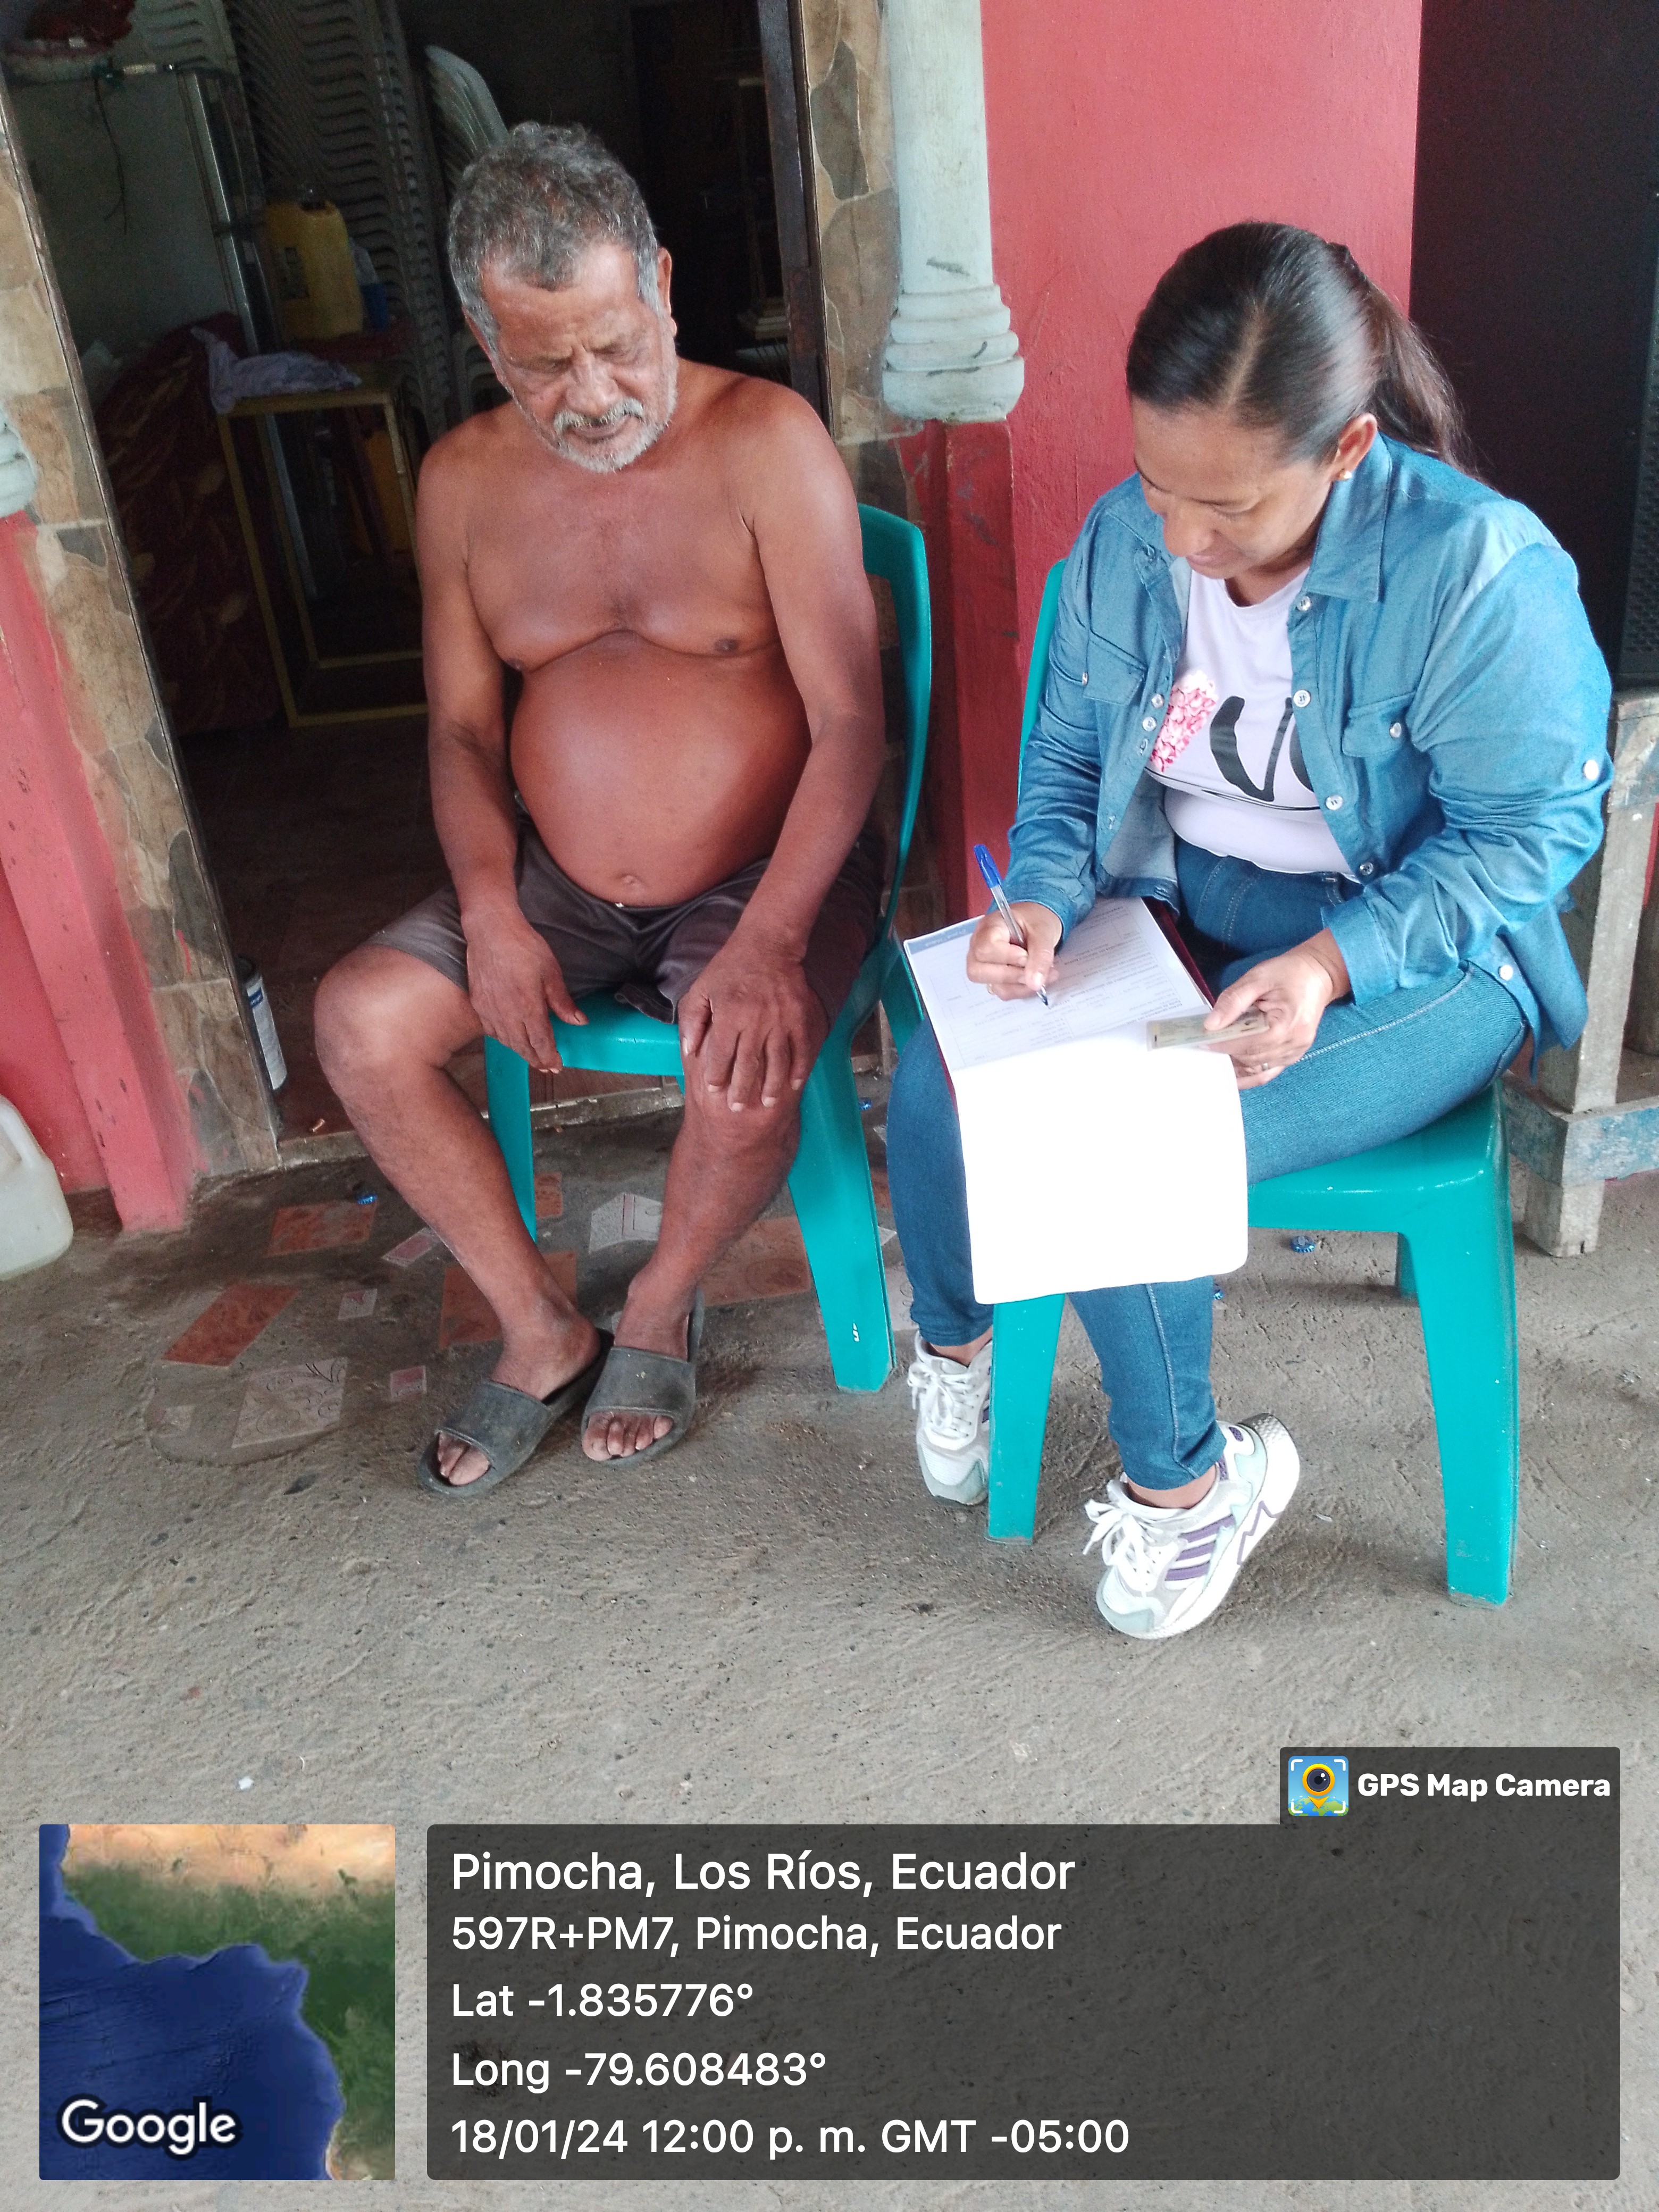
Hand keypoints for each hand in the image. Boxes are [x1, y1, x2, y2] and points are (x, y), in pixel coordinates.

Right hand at [463, 909, 585, 1072]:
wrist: (490, 929)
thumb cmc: (523, 946)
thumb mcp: (551, 972)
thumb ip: (562, 1001)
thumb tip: (579, 1022)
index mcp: (528, 1007)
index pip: (541, 1042)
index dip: (549, 1057)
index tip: (557, 1066)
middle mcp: (507, 1013)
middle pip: (522, 1046)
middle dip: (536, 1059)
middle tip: (547, 1067)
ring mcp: (489, 1010)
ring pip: (506, 1041)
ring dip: (520, 1051)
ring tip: (531, 1057)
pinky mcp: (477, 1003)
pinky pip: (491, 1030)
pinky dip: (503, 1039)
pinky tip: (509, 1038)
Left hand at [679, 934, 823, 1110]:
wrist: (768, 944)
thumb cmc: (730, 967)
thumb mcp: (701, 989)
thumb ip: (692, 1020)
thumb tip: (689, 1051)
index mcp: (728, 1015)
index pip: (720, 1055)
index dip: (716, 1076)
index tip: (714, 1091)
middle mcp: (754, 1021)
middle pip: (747, 1065)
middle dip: (741, 1090)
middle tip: (736, 1108)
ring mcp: (780, 1020)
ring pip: (776, 1062)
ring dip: (771, 1086)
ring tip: (766, 1104)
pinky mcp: (799, 1016)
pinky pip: (801, 1048)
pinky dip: (799, 1068)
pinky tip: (794, 1084)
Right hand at [965, 902, 1062, 999]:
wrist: (1039, 925)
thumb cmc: (1036, 921)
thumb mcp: (1043, 931)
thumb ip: (1041, 955)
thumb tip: (1035, 983)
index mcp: (989, 927)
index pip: (985, 948)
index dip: (1006, 957)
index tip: (1026, 955)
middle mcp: (979, 946)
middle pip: (978, 971)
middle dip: (1011, 975)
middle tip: (1032, 968)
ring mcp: (985, 964)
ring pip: (992, 985)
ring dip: (1020, 985)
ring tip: (1042, 974)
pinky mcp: (995, 977)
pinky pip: (1004, 991)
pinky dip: (1022, 989)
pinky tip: (1036, 978)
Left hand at [1204, 929, 1349, 1089]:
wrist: (1318, 974)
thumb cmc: (1289, 972)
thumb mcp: (1258, 978)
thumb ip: (1233, 1000)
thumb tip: (1211, 1024)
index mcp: (1287, 1025)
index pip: (1248, 1044)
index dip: (1222, 1045)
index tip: (1201, 1042)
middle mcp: (1293, 1044)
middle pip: (1251, 1059)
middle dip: (1225, 1055)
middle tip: (1202, 1049)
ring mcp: (1295, 1053)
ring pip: (1257, 1068)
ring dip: (1235, 1065)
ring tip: (1213, 1059)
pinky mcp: (1292, 1055)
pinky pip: (1267, 1071)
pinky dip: (1248, 1072)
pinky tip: (1231, 1070)